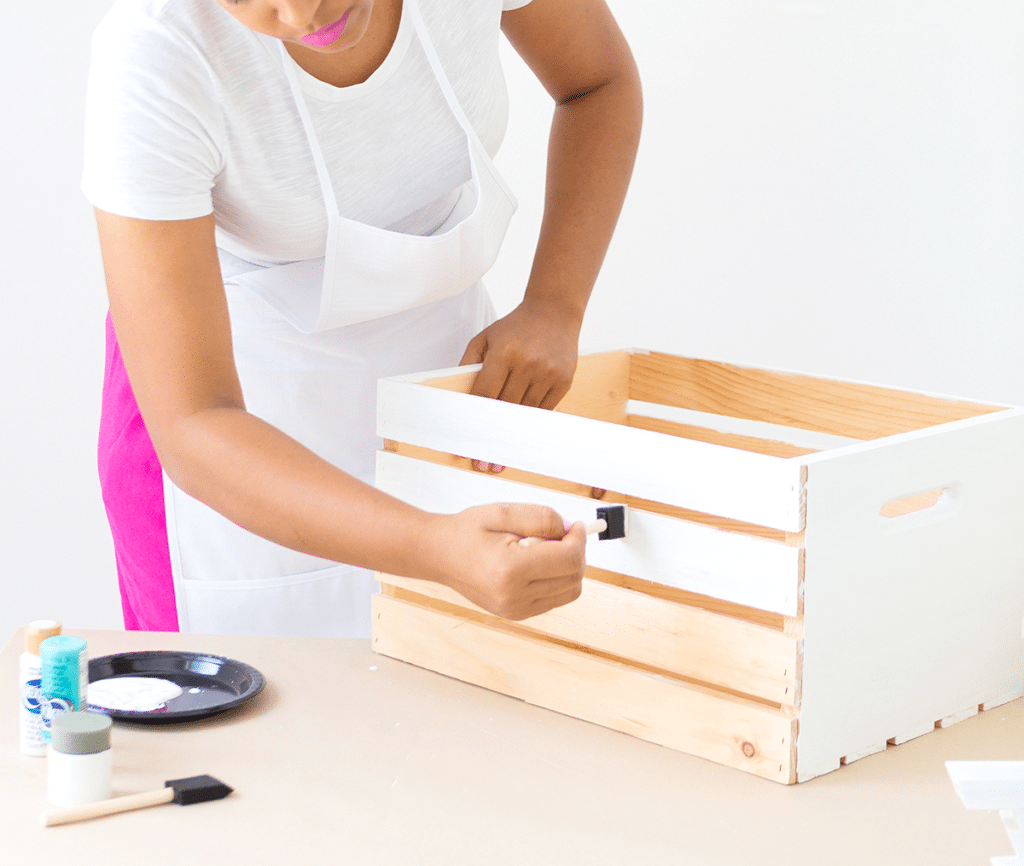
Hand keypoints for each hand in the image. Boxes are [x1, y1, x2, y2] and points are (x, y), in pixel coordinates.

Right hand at [426, 503, 586, 619]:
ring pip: (569, 591)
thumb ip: (542, 518)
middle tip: (560, 534)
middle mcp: (514, 596)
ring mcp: (515, 610)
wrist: (438, 554)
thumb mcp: (503, 512)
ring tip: (542, 549)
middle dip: (575, 552)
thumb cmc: (467, 531)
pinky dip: (556, 580)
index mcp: (510, 569)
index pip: (568, 560)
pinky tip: (535, 563)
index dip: (579, 540)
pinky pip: (554, 599)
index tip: (576, 526)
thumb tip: (571, 530)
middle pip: (574, 578)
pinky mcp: (516, 614)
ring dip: (567, 567)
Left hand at [460, 299, 580, 471]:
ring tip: (502, 459)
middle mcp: (528, 364)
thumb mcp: (485, 337)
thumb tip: (456, 399)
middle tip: (484, 464)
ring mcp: (548, 374)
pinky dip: (532, 424)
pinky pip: (544, 410)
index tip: (468, 444)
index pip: (485, 394)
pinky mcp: (564, 381)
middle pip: (506, 409)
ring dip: (514, 438)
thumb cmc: (515, 326)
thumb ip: (468, 364)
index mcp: (505, 352)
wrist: (555, 313)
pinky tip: (523, 440)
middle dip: (493, 439)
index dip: (475, 422)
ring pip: (526, 413)